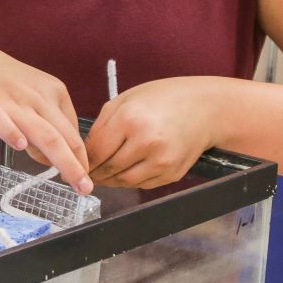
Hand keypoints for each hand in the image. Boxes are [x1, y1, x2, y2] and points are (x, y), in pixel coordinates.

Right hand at [0, 33, 90, 193]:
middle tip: (88, 189)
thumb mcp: (32, 94)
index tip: (83, 178)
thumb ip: (45, 124)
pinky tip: (20, 145)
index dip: (80, 158)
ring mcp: (13, 104)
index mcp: (54, 92)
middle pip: (66, 137)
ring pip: (44, 134)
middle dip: (80, 166)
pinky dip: (11, 132)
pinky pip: (2, 121)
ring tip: (76, 181)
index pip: (73, 132)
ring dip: (64, 160)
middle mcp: (38, 98)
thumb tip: (53, 158)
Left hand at [86, 77, 222, 189]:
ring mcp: (162, 161)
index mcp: (131, 119)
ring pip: (124, 181)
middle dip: (94, 172)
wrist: (206, 108)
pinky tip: (125, 172)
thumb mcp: (126, 99)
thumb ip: (103, 125)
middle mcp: (147, 142)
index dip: (84, 160)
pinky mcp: (172, 173)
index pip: (97, 151)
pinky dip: (129, 181)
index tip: (76, 163)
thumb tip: (86, 151)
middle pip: (109, 169)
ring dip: (110, 180)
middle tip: (85, 173)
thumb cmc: (164, 98)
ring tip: (102, 174)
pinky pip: (142, 184)